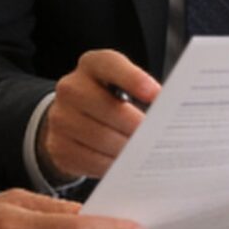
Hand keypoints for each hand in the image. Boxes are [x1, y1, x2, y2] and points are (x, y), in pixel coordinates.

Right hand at [38, 49, 160, 182]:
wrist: (70, 118)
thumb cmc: (107, 99)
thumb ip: (142, 91)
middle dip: (137, 126)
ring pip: (101, 138)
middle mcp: (71, 88)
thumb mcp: (121, 84)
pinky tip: (125, 163)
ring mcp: (60, 118)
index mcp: (91, 65)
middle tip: (157, 138)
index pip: (111, 65)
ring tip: (144, 153)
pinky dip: (112, 164)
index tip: (156, 94)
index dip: (134, 79)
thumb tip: (170, 110)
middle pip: (108, 109)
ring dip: (127, 149)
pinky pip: (91, 159)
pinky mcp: (58, 146)